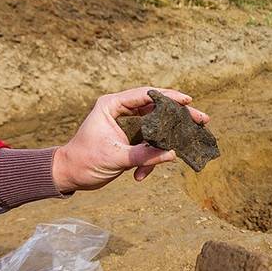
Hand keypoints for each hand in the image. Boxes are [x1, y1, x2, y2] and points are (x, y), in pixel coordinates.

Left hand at [52, 87, 209, 192]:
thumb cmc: (84, 162)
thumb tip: (172, 154)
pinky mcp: (128, 137)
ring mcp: (125, 123)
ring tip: (182, 149)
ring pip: (156, 126)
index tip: (188, 101)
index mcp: (112, 105)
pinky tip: (141, 176)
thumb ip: (144, 155)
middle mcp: (120, 110)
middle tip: (203, 119)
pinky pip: (148, 142)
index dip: (169, 97)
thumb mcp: (115, 158)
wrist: (68, 176)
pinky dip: (150, 158)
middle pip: (157, 107)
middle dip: (179, 117)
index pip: (146, 95)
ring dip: (165, 142)